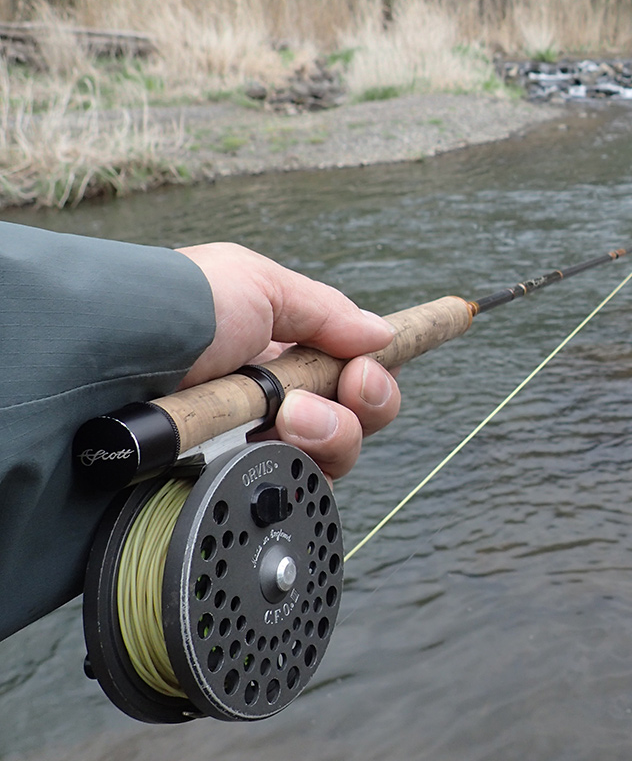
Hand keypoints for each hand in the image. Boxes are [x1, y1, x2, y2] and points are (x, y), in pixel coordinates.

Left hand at [175, 243, 400, 477]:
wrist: (110, 365)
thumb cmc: (176, 311)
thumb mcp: (256, 283)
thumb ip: (327, 311)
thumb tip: (381, 335)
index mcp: (276, 348)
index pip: (349, 369)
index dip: (373, 372)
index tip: (373, 366)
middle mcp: (271, 399)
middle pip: (356, 415)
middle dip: (366, 399)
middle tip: (349, 386)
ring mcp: (255, 445)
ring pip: (336, 454)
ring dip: (332, 429)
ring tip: (291, 416)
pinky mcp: (238, 485)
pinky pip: (299, 488)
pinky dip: (302, 465)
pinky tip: (273, 442)